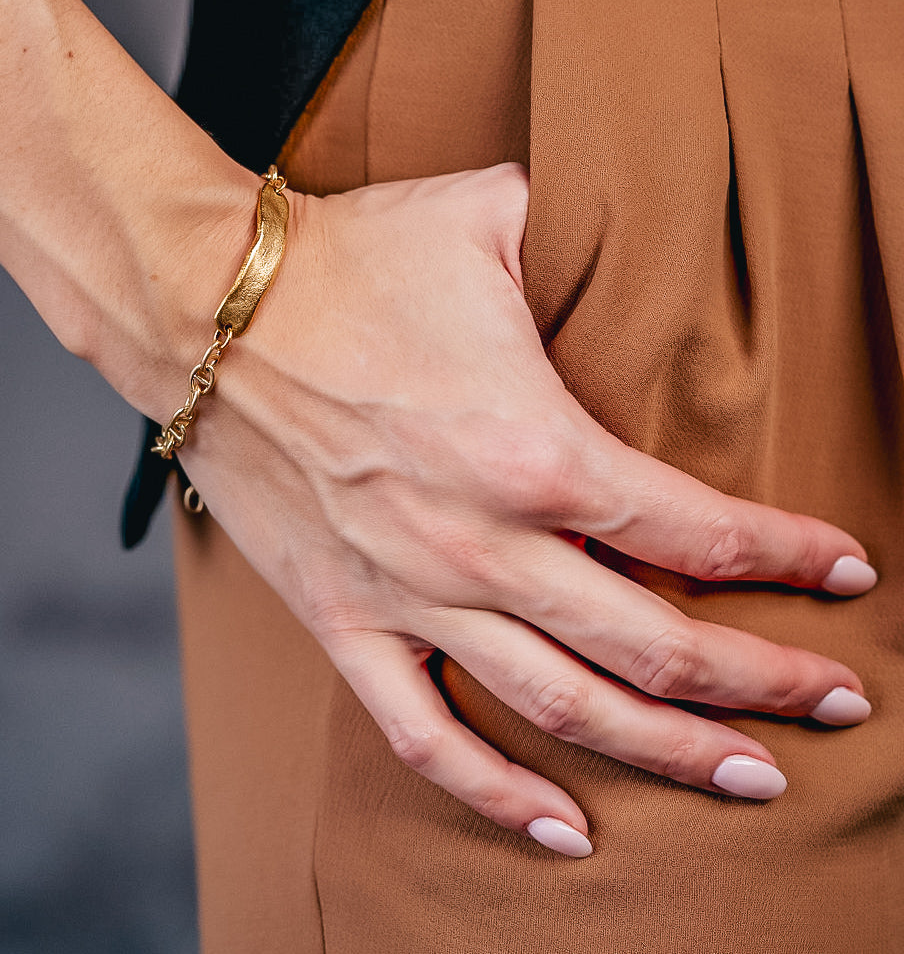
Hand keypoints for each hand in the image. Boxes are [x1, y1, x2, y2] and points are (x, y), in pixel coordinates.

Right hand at [175, 163, 875, 856]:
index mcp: (537, 449)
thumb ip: (585, 225)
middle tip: (840, 701)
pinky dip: (494, 795)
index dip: (790, 557)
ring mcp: (411, 592)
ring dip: (670, 754)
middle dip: (766, 682)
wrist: (204, 308)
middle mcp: (486, 542)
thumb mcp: (486, 213)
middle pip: (656, 645)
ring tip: (751, 782)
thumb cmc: (348, 258)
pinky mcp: (342, 618)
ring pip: (565, 708)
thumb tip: (642, 215)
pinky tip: (563, 830)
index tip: (846, 570)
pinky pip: (421, 734)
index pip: (699, 531)